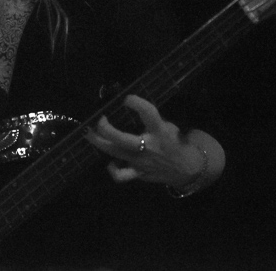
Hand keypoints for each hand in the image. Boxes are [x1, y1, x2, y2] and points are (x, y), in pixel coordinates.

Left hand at [86, 95, 207, 187]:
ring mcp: (141, 162)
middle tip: (100, 119)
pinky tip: (111, 162)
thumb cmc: (175, 142)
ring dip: (99, 142)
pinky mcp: (138, 173)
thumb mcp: (168, 126)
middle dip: (105, 129)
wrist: (186, 168)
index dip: (136, 103)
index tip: (126, 99)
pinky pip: (121, 175)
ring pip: (115, 153)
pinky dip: (113, 169)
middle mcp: (148, 146)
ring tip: (89, 133)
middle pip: (121, 139)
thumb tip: (131, 108)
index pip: (148, 113)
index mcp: (159, 131)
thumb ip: (151, 120)